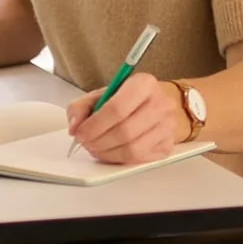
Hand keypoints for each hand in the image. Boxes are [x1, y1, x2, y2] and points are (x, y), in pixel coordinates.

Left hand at [66, 73, 185, 164]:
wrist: (156, 106)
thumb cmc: (128, 100)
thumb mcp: (101, 95)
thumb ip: (81, 107)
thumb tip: (74, 126)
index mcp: (144, 84)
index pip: (118, 108)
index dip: (95, 125)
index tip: (80, 132)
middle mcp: (161, 104)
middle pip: (125, 131)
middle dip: (99, 141)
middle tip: (86, 143)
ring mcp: (168, 126)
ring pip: (133, 149)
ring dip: (108, 153)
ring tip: (96, 148)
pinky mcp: (168, 145)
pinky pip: (139, 159)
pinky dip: (119, 159)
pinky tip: (110, 152)